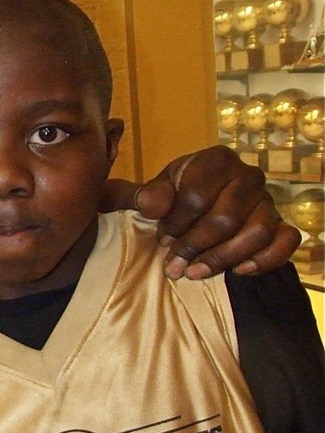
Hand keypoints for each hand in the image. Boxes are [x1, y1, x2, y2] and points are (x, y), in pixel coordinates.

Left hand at [131, 145, 299, 278]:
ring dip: (223, 258)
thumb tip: (151, 207)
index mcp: (216, 160)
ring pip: (256, 233)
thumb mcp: (155, 191)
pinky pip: (286, 241)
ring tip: (195, 272)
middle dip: (195, 246)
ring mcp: (267, 200)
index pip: (197, 196)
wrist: (198, 202)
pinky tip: (239, 271)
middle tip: (174, 265)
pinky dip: (265, 259)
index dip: (177, 223)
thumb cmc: (176, 194)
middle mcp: (248, 176)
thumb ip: (147, 196)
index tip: (162, 239)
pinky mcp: (280, 222)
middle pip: (226, 218)